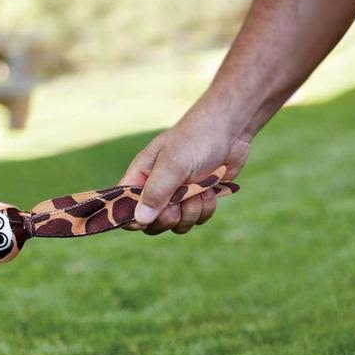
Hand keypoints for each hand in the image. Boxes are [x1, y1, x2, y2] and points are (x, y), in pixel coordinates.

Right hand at [122, 107, 252, 234]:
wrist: (230, 130)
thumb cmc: (195, 140)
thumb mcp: (173, 164)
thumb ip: (156, 193)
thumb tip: (139, 220)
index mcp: (140, 177)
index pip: (124, 207)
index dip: (134, 217)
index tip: (152, 214)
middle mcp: (156, 189)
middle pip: (151, 223)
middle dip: (169, 217)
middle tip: (179, 201)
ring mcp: (177, 196)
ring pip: (177, 224)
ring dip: (192, 211)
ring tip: (200, 189)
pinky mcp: (197, 199)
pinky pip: (197, 219)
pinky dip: (207, 208)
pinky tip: (211, 189)